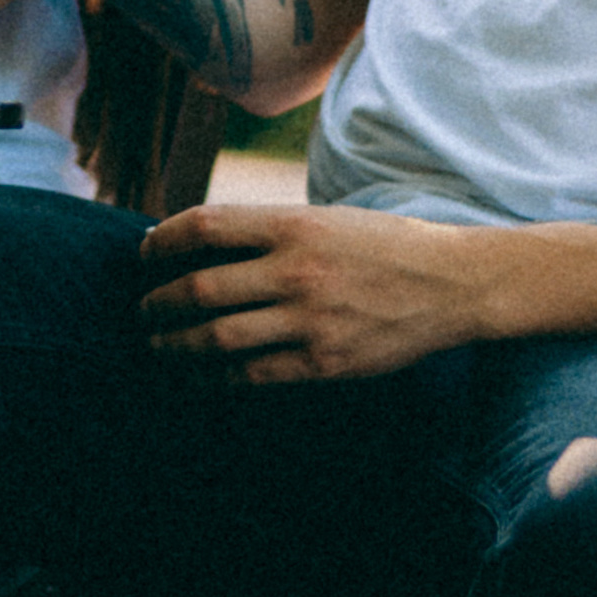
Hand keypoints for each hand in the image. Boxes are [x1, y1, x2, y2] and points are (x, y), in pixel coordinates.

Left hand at [136, 203, 500, 384]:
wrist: (454, 282)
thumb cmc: (385, 245)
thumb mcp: (327, 220)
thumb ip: (270, 232)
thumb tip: (202, 244)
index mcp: (294, 225)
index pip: (204, 226)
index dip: (162, 242)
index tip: (144, 255)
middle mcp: (296, 271)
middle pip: (199, 288)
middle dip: (157, 303)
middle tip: (142, 310)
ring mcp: (310, 320)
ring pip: (217, 338)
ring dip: (175, 345)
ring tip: (158, 347)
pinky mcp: (325, 361)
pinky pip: (252, 374)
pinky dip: (217, 376)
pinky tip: (201, 375)